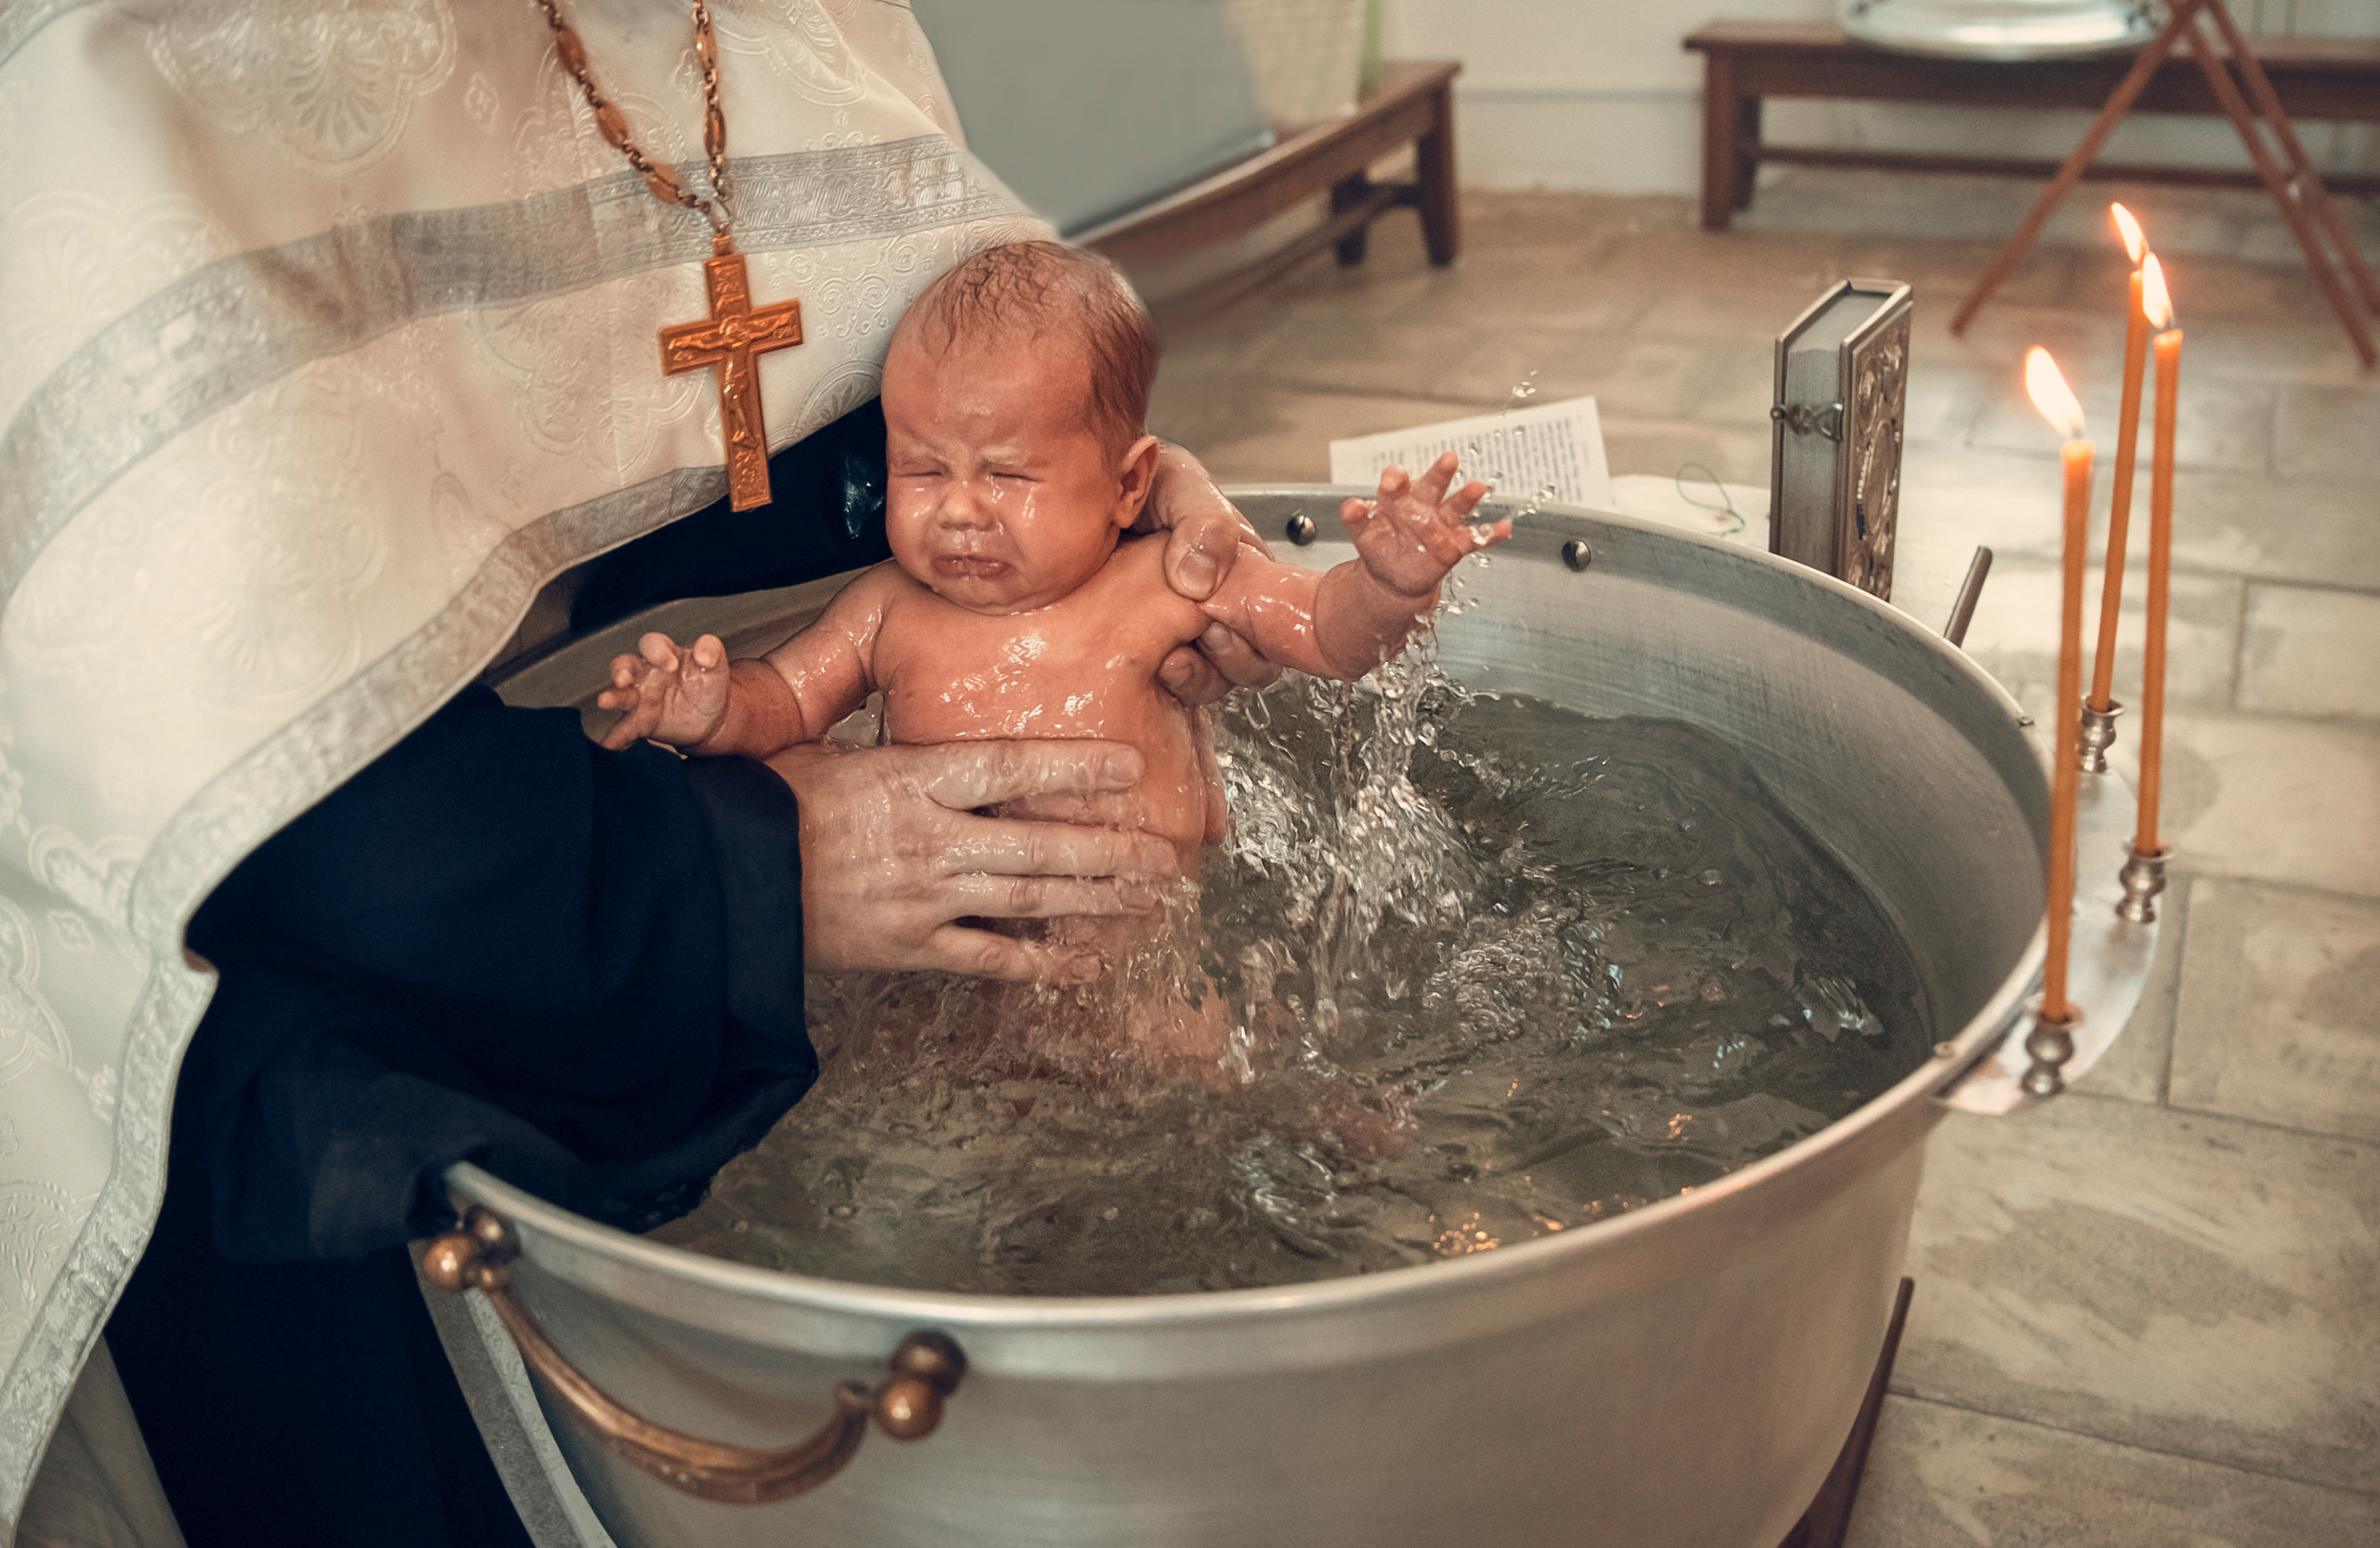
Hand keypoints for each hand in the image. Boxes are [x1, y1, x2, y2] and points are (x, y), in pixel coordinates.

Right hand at [595, 632, 729, 750]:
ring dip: (611, 698)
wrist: (711, 718)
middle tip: (623, 678)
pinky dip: (616, 738)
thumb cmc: (707, 685)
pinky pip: (624, 730)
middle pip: (624, 666)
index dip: (658, 651)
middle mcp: (645, 674)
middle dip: (620, 670)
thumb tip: (704, 654)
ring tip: (605, 701)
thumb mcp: (715, 665)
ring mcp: (639, 700)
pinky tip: (610, 745)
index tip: (671, 664)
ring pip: (619, 695)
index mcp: (663, 655)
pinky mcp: (639, 723)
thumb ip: (711, 651)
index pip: (652, 645)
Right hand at [767, 739, 1180, 982]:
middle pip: (1040, 843)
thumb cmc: (764, 807)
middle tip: (1164, 853)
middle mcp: (929, 839)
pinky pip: (988, 958)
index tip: (1129, 765)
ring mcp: (924, 898)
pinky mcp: (909, 947)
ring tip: (1147, 896)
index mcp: (910, 779)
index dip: (1075, 768)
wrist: (720, 880)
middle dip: (1109, 850)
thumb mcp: (823, 752)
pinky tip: (1084, 963)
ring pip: (1028, 899)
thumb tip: (928, 735)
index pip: (1010, 766)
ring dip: (1093, 898)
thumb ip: (887, 750)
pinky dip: (1039, 963)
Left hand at [1138, 442, 1282, 706]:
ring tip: (1171, 658)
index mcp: (1241, 566)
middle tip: (1205, 633)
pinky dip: (1167, 685)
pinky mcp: (1146, 655)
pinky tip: (1149, 667)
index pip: (1275, 614)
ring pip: (1217, 681)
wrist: (1073, 494)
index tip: (1226, 614)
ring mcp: (1183, 635)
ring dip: (1202, 676)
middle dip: (1235, 657)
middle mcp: (1221, 605)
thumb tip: (1205, 578)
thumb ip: (1203, 520)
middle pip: (1255, 659)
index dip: (1261, 624)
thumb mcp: (1176, 482)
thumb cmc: (1135, 478)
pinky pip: (1171, 691)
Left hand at [1341, 453, 1505, 598]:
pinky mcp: (1454, 545)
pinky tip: (1504, 528)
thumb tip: (1351, 506)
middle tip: (1448, 459)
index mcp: (1398, 499)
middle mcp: (1423, 506)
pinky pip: (1474, 538)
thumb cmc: (1379, 546)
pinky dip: (1490, 534)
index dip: (1396, 480)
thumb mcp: (1363, 534)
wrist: (1393, 575)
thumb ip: (1357, 520)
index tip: (1396, 478)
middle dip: (1440, 473)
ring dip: (1466, 497)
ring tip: (1477, 488)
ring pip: (1455, 507)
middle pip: (1432, 486)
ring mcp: (1441, 524)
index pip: (1397, 484)